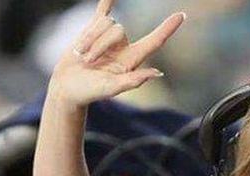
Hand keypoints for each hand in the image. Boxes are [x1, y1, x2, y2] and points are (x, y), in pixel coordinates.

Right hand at [48, 0, 184, 106]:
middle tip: (87, 62)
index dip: (168, 28)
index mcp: (132, 60)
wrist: (67, 88)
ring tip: (83, 56)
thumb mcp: (112, 88)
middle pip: (117, 29)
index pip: (155, 41)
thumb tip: (158, 73)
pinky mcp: (92, 31)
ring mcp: (108, 38)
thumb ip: (134, 80)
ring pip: (105, 22)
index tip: (182, 15)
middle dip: (99, 43)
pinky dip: (106, 3)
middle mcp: (123, 46)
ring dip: (89, 38)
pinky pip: (102, 12)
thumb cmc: (90, 92)